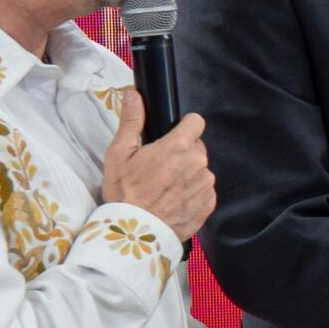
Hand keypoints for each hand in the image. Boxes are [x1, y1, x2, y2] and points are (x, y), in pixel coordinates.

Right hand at [101, 91, 214, 242]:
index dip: (185, 126)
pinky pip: (204, 191)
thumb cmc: (124, 192)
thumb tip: (133, 93)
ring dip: (188, 174)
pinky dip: (192, 193)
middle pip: (196, 148)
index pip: (196, 122)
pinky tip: (173, 201)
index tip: (172, 135)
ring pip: (200, 169)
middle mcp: (199, 163)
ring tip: (165, 188)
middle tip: (160, 168)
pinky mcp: (209, 204)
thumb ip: (131, 121)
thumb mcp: (119, 153)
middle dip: (182, 153)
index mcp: (179, 146)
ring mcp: (206, 185)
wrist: (136, 233)